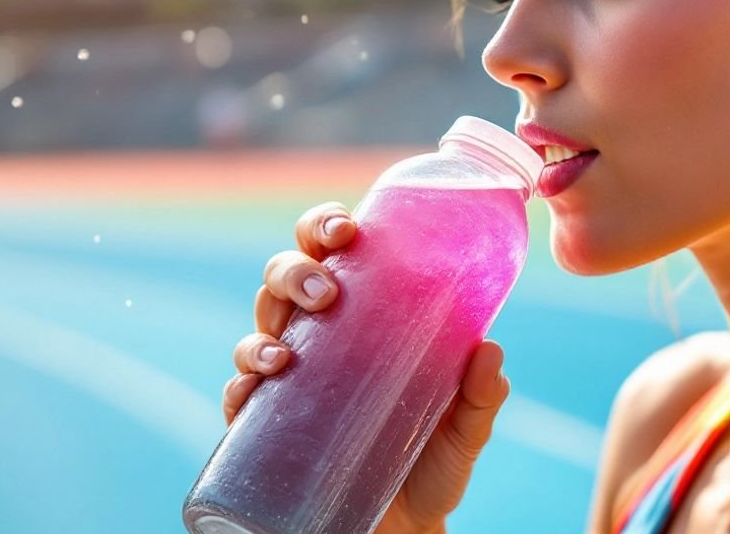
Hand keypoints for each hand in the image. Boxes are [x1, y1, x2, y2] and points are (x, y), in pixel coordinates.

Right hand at [223, 202, 510, 533]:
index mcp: (363, 313)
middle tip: (325, 293)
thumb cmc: (433, 460)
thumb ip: (481, 394)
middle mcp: (319, 335)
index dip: (325, 226)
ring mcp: (290, 378)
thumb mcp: (465, 426)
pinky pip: (239, 393)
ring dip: (265, 327)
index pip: (332, 251)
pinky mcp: (269, 426)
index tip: (346, 229)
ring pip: (259, 325)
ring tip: (288, 353)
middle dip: (294, 271)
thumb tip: (490, 351)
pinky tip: (259, 386)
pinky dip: (241, 384)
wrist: (407, 530)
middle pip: (285, 276)